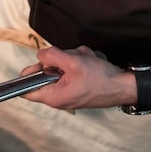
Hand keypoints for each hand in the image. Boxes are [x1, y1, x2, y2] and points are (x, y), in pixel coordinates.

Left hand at [21, 45, 135, 109]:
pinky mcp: (78, 85)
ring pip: (61, 66)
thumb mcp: (73, 63)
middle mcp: (59, 96)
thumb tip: (40, 55)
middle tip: (71, 60)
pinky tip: (91, 63)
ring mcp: (69, 90)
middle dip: (58, 60)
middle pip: (46, 72)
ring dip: (73, 58)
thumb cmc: (101, 79)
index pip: (26, 90)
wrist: (124, 86)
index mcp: (53, 96)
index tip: (38, 63)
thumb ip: (52, 56)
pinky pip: (72, 68)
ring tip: (86, 61)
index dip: (28, 74)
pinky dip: (81, 62)